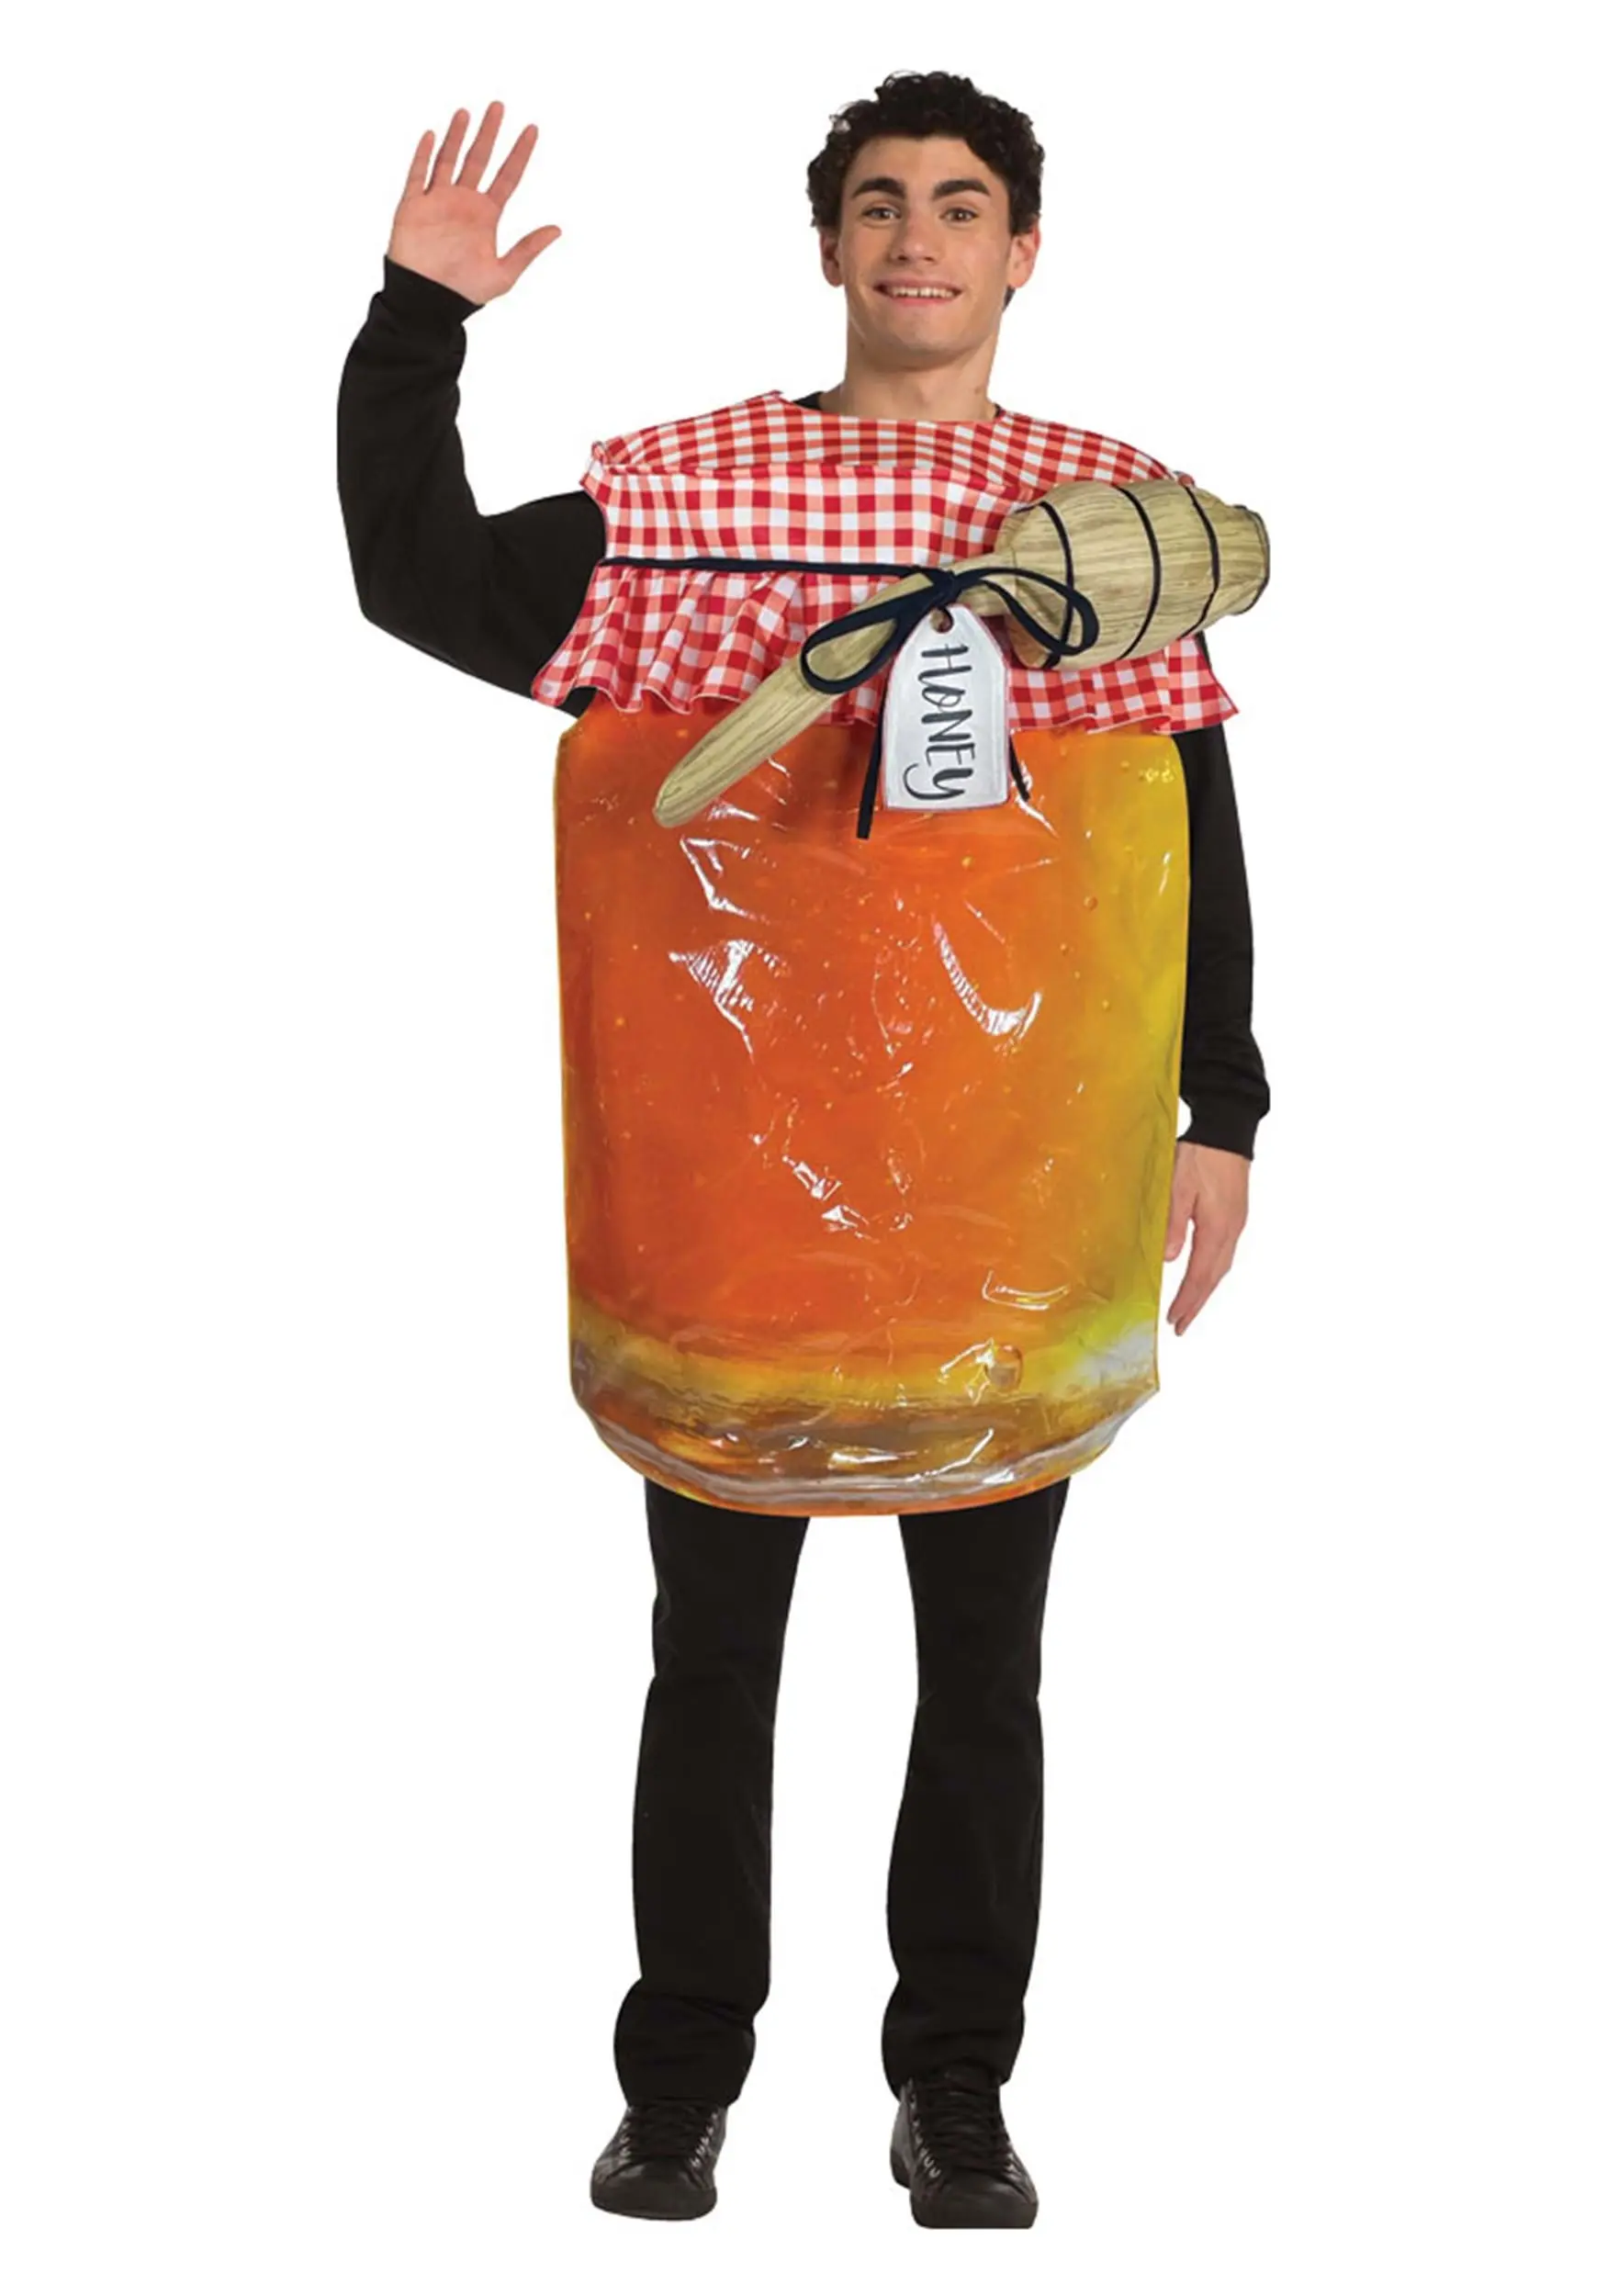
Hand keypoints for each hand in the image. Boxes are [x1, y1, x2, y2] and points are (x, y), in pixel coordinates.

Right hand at [387, 102, 559, 303]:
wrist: (428, 303)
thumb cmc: (465, 292)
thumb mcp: (504, 273)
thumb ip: (528, 249)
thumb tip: (557, 229)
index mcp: (486, 215)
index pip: (507, 176)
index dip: (520, 153)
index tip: (533, 129)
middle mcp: (463, 202)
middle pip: (479, 158)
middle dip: (489, 133)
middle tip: (499, 106)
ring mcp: (437, 201)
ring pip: (448, 159)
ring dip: (457, 136)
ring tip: (467, 112)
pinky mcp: (413, 207)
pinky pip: (417, 175)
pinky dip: (423, 155)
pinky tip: (432, 135)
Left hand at [1163, 1140, 1249, 1335]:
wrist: (1228, 1131)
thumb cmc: (1201, 1155)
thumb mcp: (1178, 1187)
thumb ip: (1174, 1224)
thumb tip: (1169, 1260)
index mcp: (1217, 1228)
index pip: (1200, 1274)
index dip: (1187, 1300)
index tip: (1176, 1320)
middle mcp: (1231, 1230)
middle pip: (1214, 1277)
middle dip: (1197, 1303)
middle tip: (1182, 1325)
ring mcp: (1236, 1223)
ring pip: (1221, 1267)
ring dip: (1205, 1290)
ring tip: (1191, 1307)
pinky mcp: (1235, 1215)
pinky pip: (1224, 1253)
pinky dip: (1212, 1271)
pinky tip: (1204, 1274)